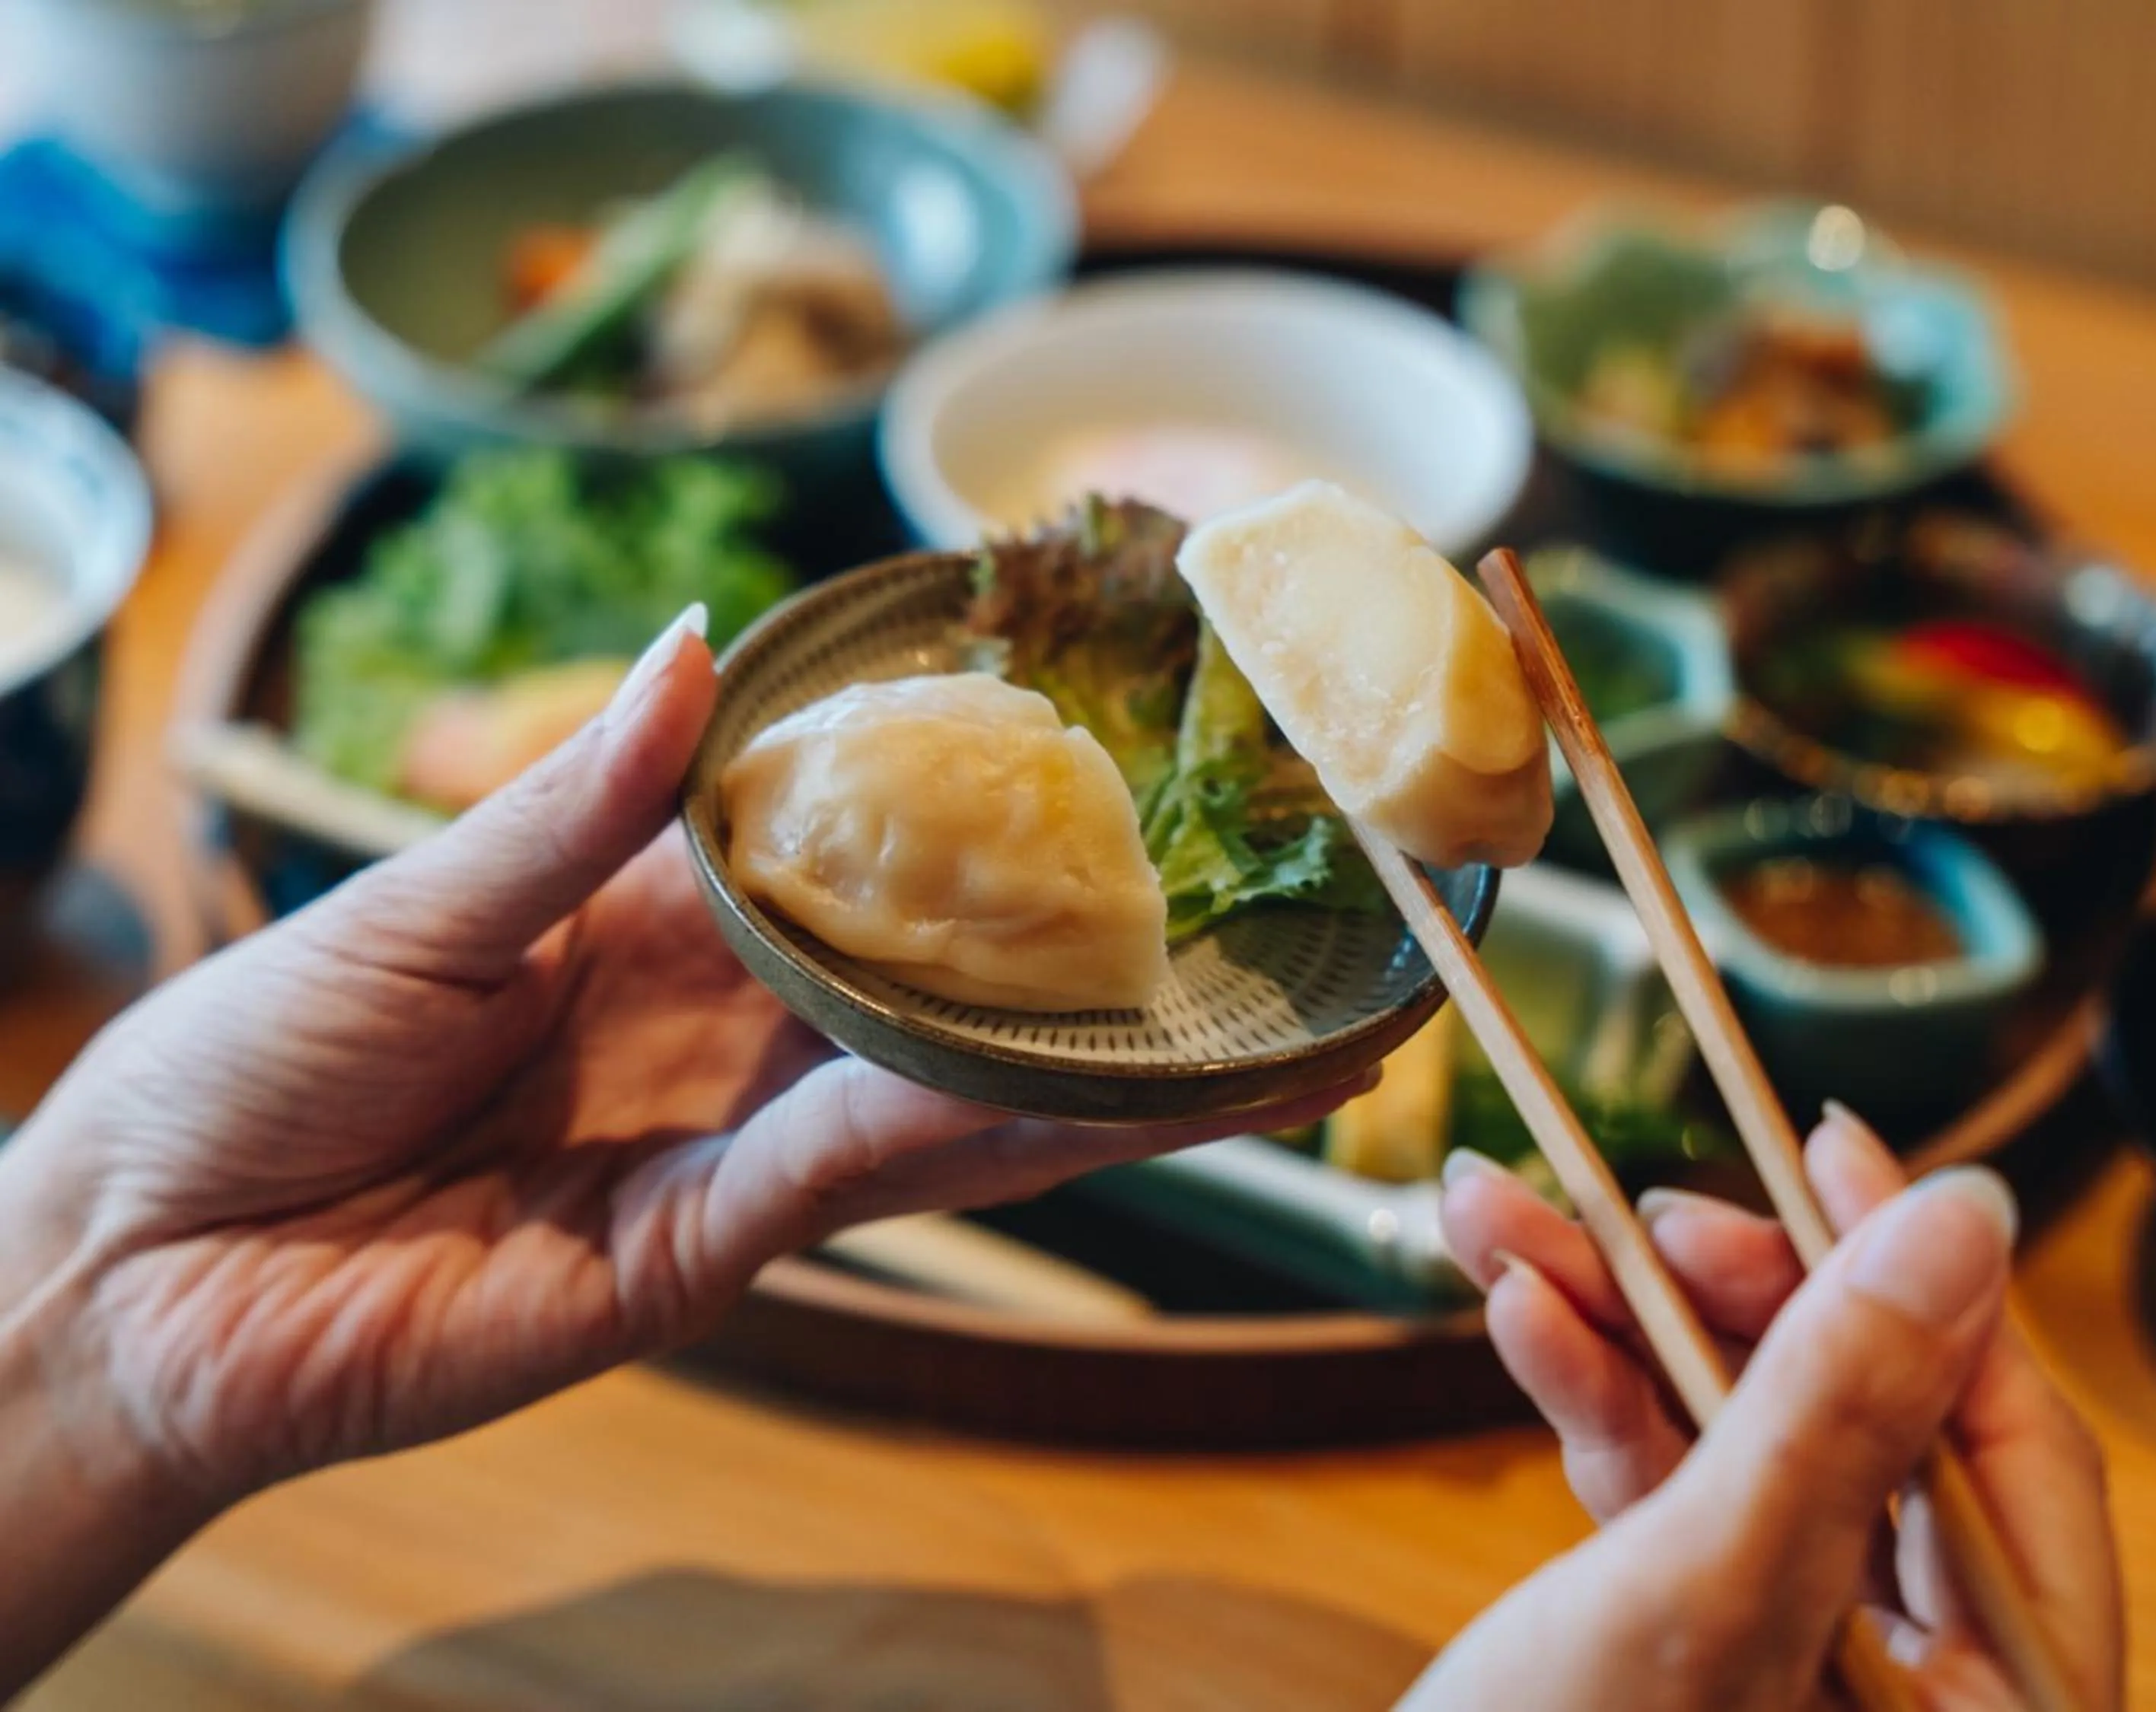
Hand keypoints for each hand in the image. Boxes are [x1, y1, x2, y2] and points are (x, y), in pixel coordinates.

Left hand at [2, 612, 1363, 1511]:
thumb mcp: (417, 903)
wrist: (140, 1272)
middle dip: (1086, 949)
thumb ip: (579, 802)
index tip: (1094, 741)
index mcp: (648, 920)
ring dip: (1098, 1066)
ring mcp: (730, 1141)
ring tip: (1256, 1032)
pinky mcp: (711, 1249)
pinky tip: (1100, 1087)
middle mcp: (720, 1027)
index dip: (965, 800)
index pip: (847, 848)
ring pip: (949, 1093)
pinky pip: (868, 1171)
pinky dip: (984, 1126)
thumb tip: (702, 645)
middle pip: (939, 979)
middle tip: (1241, 900)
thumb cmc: (248, 1060)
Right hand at [1406, 1113, 2120, 1710]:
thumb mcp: (1712, 1590)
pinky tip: (1514, 1307)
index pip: (2007, 1442)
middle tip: (1639, 1202)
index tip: (1835, 1144)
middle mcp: (1907, 1677)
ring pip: (1735, 1432)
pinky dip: (1582, 1391)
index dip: (1924, 1279)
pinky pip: (1656, 1483)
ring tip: (1505, 1213)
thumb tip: (1970, 1212)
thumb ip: (1840, 1406)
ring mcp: (1789, 1653)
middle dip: (1723, 1292)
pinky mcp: (1683, 1635)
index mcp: (1991, 1703)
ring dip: (1616, 1316)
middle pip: (1855, 1417)